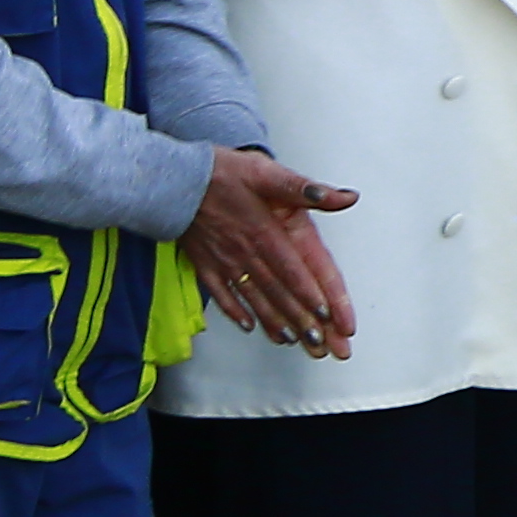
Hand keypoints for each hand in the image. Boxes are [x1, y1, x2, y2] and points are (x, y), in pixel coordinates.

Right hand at [185, 146, 360, 358]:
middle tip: (320, 344)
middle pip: (277, 292)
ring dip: (274, 321)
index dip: (310, 293)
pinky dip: (235, 311)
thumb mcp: (267, 173)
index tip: (326, 316)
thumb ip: (305, 189)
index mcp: (265, 233)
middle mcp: (246, 253)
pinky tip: (249, 326)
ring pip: (253, 298)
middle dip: (300, 319)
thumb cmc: (222, 173)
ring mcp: (224, 262)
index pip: (293, 270)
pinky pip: (221, 294)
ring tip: (292, 341)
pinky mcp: (205, 264)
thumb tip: (344, 196)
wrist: (172, 179)